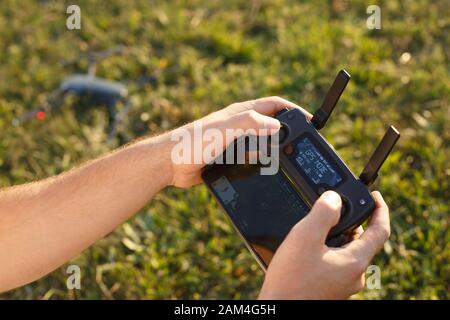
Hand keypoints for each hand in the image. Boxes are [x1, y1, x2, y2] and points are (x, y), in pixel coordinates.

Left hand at [167, 96, 310, 187]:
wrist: (170, 164)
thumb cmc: (192, 142)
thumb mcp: (224, 129)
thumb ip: (250, 124)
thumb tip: (278, 126)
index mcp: (240, 113)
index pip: (274, 105)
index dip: (293, 110)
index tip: (310, 121)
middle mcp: (240, 126)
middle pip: (272, 124)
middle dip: (289, 130)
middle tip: (303, 143)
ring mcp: (235, 142)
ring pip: (263, 143)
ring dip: (277, 148)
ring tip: (290, 159)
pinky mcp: (230, 158)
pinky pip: (252, 158)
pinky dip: (263, 162)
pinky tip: (269, 171)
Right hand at [258, 191, 389, 299]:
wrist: (279, 309)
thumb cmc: (291, 281)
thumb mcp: (305, 237)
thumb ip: (323, 213)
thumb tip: (334, 198)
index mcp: (355, 262)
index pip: (381, 231)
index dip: (381, 209)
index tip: (375, 196)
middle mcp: (353, 275)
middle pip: (360, 240)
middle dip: (349, 222)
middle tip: (330, 210)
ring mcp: (341, 284)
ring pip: (345, 251)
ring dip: (335, 236)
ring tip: (313, 229)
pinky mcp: (329, 288)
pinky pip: (334, 262)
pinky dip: (326, 249)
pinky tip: (307, 250)